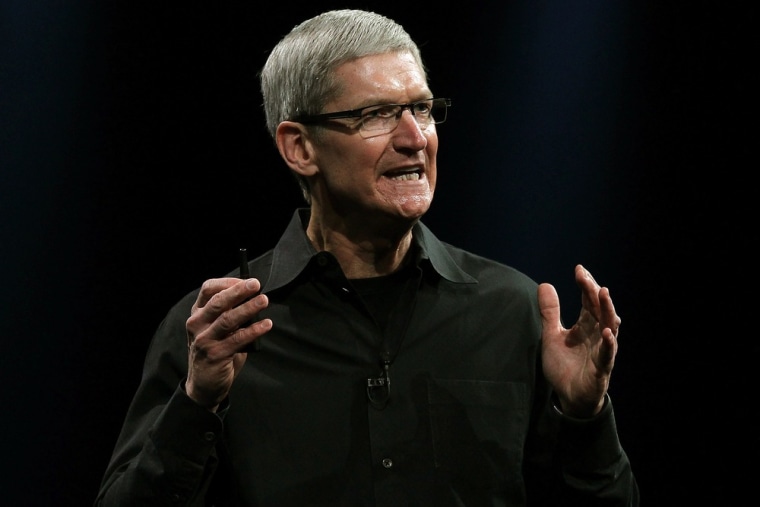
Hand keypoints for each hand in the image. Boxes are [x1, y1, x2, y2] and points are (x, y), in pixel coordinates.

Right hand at [185, 277, 271, 410]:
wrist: (204, 385)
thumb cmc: (215, 351)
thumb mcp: (217, 329)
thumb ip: (229, 313)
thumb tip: (254, 298)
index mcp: (197, 313)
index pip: (208, 289)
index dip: (228, 282)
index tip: (247, 280)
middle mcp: (197, 324)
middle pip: (218, 302)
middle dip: (238, 291)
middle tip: (256, 285)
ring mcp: (204, 340)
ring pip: (227, 319)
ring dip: (248, 308)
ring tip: (264, 301)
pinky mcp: (215, 355)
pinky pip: (237, 339)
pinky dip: (253, 330)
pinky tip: (266, 324)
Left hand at [537, 264, 620, 417]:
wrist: (569, 396)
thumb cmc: (564, 366)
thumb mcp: (551, 335)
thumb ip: (550, 312)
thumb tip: (545, 284)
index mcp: (586, 326)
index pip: (588, 301)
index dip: (585, 285)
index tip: (579, 269)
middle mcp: (597, 334)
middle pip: (599, 308)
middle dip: (593, 291)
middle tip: (585, 276)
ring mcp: (602, 350)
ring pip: (609, 326)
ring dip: (607, 309)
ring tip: (603, 292)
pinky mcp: (602, 368)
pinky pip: (608, 354)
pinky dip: (608, 343)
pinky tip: (608, 332)